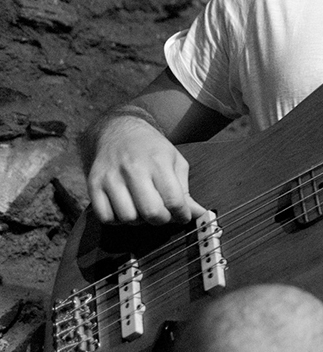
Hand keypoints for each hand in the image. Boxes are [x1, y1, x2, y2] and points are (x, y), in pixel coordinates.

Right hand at [85, 111, 207, 224]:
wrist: (119, 131)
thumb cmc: (152, 149)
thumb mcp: (175, 162)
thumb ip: (186, 191)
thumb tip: (199, 214)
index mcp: (158, 162)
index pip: (174, 200)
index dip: (182, 215)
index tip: (183, 216)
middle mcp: (133, 169)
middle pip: (151, 212)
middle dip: (162, 220)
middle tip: (164, 214)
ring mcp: (111, 177)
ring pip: (128, 218)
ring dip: (139, 221)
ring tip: (143, 209)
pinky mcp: (93, 185)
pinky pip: (106, 217)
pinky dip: (117, 220)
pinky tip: (125, 208)